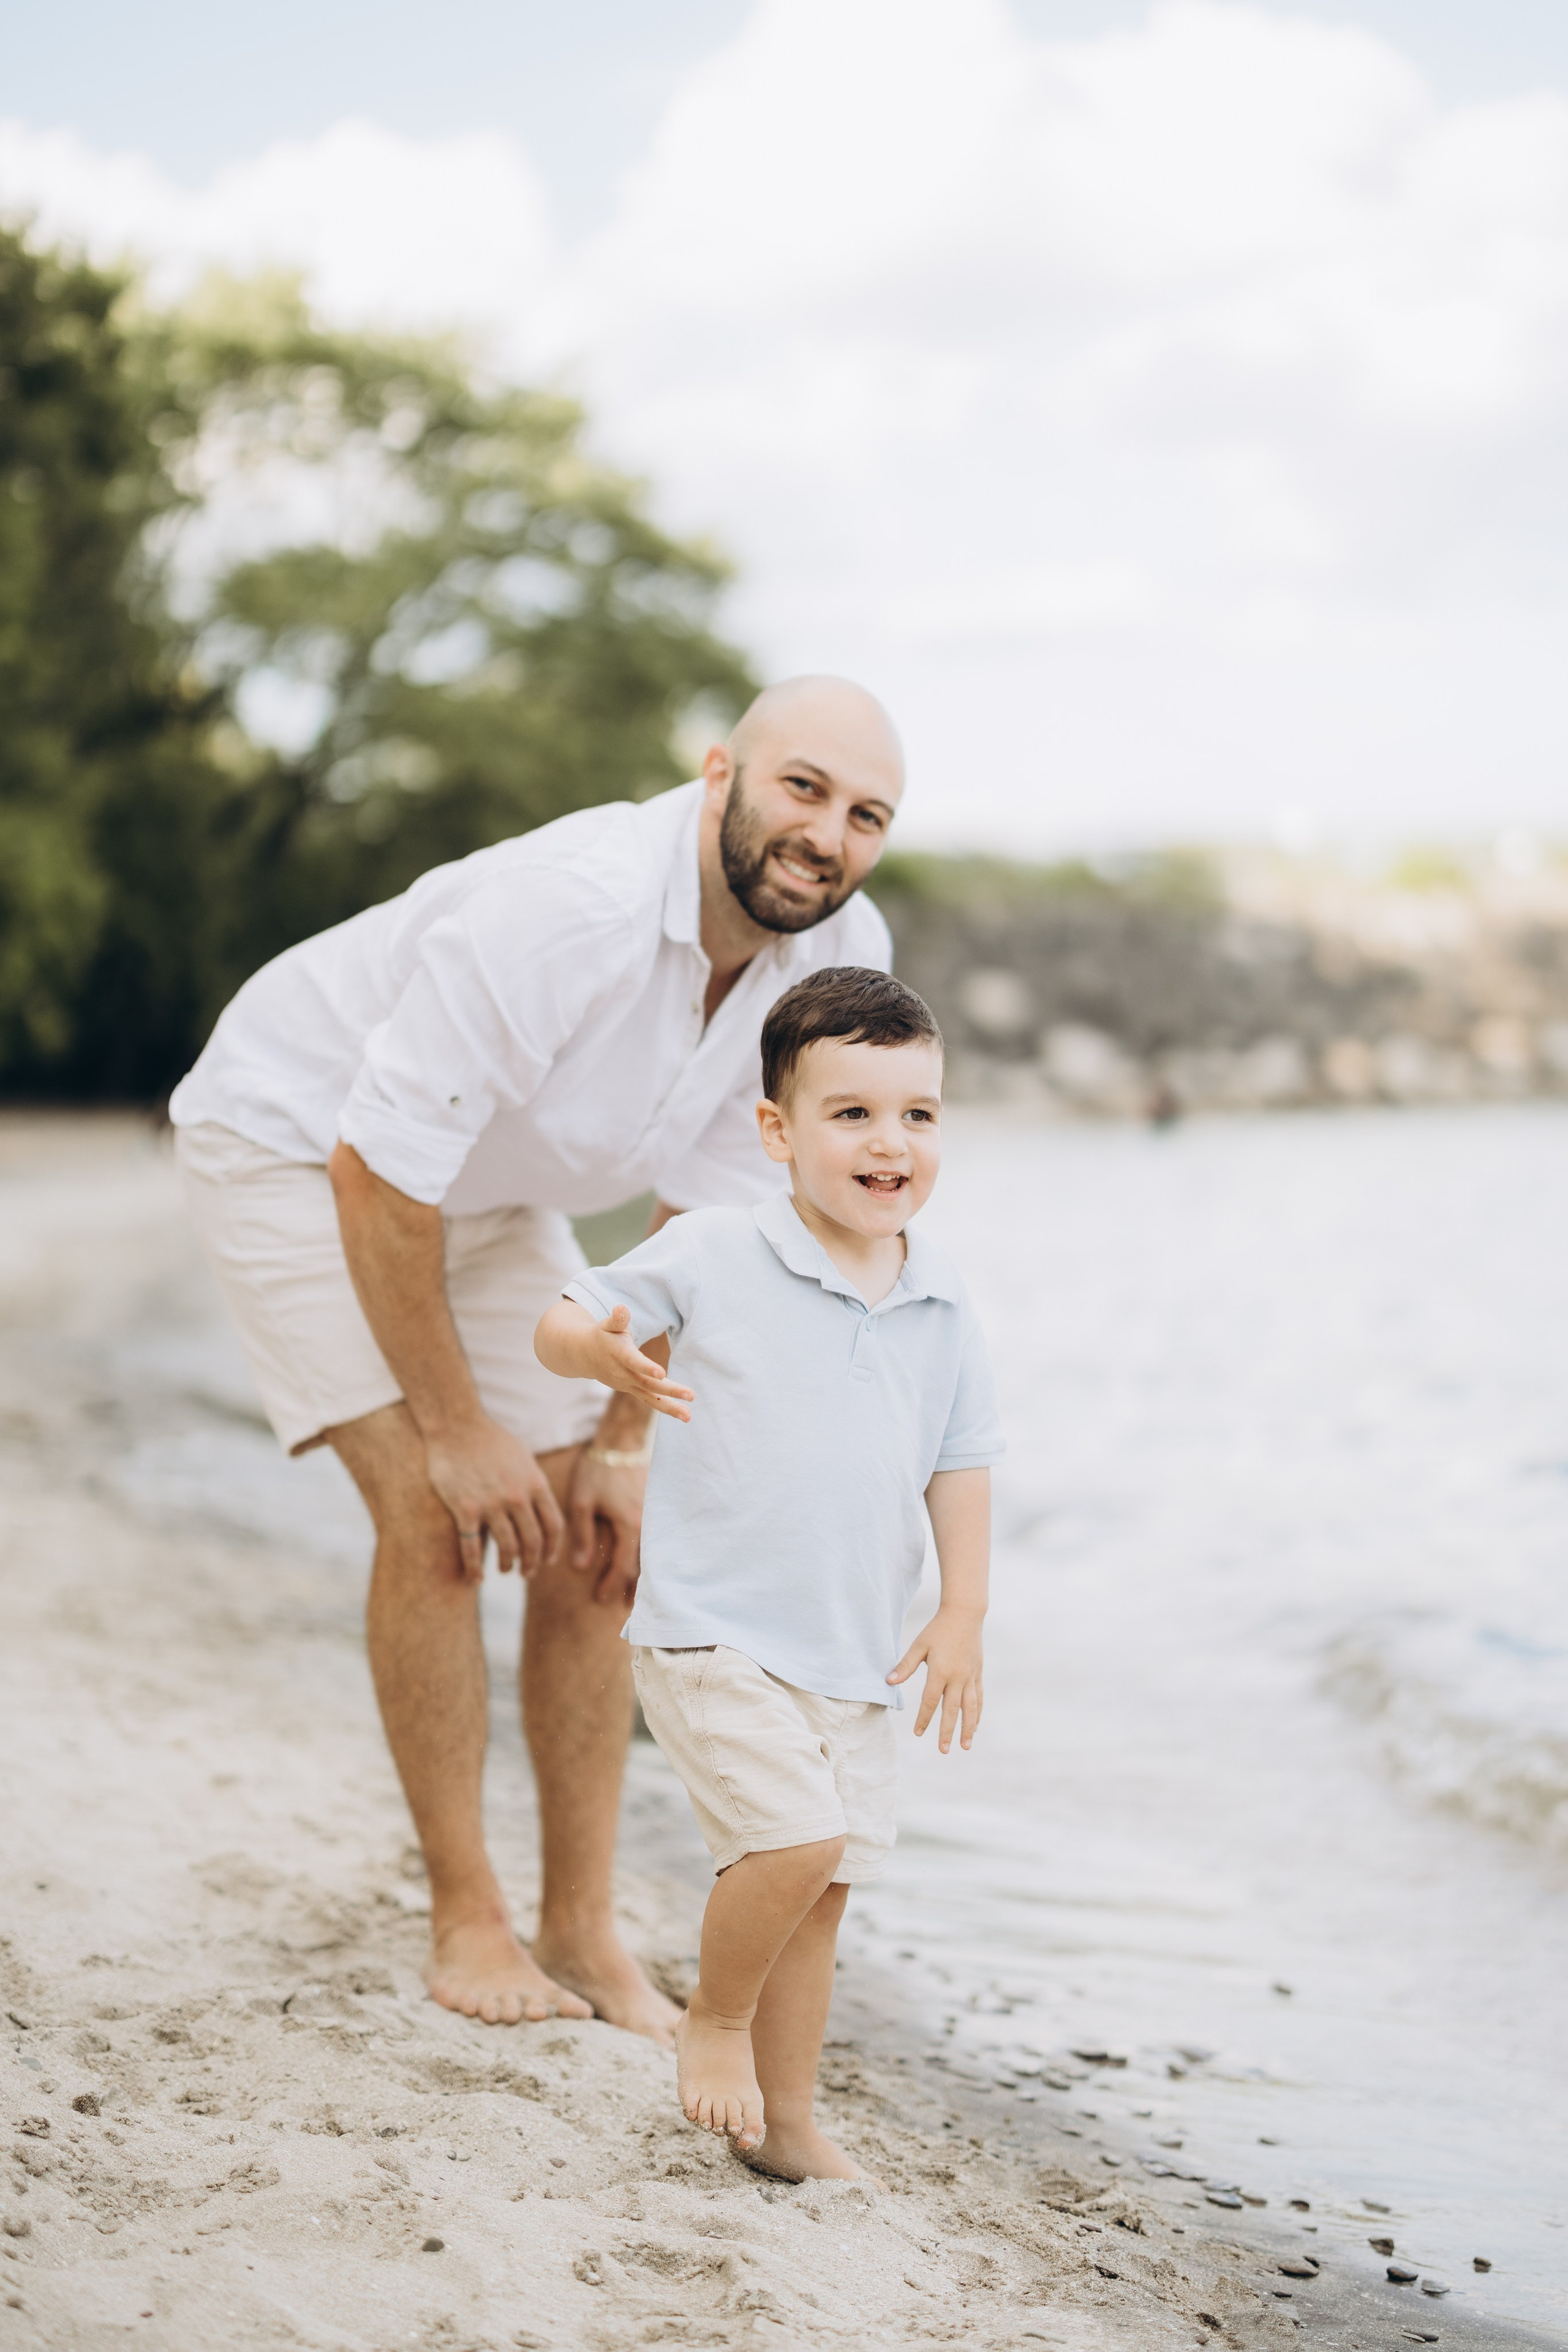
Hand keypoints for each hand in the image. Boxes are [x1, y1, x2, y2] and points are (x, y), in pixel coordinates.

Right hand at [424, 1414, 564, 1583]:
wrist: (457, 1426)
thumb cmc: (490, 1441)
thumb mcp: (523, 1459)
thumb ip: (533, 1485)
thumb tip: (541, 1509)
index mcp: (536, 1484)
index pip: (554, 1526)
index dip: (553, 1549)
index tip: (548, 1560)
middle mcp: (518, 1497)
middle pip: (533, 1541)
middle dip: (533, 1562)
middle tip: (528, 1573)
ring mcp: (492, 1505)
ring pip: (507, 1548)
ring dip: (509, 1565)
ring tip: (506, 1570)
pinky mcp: (465, 1509)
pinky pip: (472, 1548)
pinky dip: (475, 1568)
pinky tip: (477, 1579)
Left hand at [565, 1447, 647, 1606]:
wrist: (621, 1442)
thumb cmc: (598, 1471)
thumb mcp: (581, 1501)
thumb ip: (582, 1535)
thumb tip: (581, 1566)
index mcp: (629, 1524)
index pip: (623, 1566)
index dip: (612, 1584)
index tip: (599, 1598)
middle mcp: (648, 1524)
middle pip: (644, 1566)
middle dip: (632, 1589)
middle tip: (623, 1608)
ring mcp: (655, 1516)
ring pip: (653, 1555)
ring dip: (645, 1577)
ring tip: (638, 1596)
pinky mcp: (656, 1509)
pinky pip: (656, 1541)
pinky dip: (651, 1559)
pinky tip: (647, 1566)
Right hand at [583, 1306, 693, 1420]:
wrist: (584, 1355)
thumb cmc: (602, 1335)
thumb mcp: (607, 1324)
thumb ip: (617, 1319)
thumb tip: (621, 1308)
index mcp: (619, 1354)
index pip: (633, 1361)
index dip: (646, 1367)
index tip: (661, 1373)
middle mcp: (624, 1373)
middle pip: (648, 1384)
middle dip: (670, 1390)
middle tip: (690, 1394)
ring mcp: (628, 1384)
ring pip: (650, 1397)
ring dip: (670, 1407)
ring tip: (688, 1416)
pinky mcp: (632, 1389)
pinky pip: (650, 1400)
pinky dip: (667, 1408)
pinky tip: (684, 1414)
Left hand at [886, 1606, 983, 1751]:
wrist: (965, 1614)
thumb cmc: (938, 1629)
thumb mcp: (919, 1645)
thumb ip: (906, 1666)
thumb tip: (889, 1682)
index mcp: (940, 1671)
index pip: (930, 1701)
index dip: (924, 1718)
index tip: (918, 1733)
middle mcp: (958, 1677)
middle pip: (952, 1710)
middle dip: (947, 1731)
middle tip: (943, 1750)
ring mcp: (970, 1676)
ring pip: (971, 1708)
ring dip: (968, 1728)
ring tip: (965, 1746)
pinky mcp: (978, 1674)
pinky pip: (979, 1698)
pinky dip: (977, 1714)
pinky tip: (974, 1726)